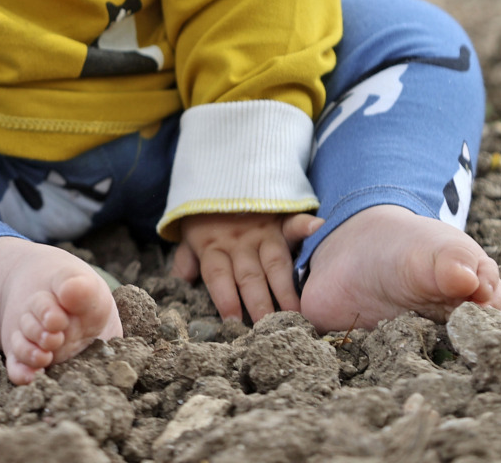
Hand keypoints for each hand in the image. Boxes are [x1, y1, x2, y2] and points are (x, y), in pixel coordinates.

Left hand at [173, 211, 323, 323]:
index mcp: (213, 247)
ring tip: (297, 312)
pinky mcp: (279, 219)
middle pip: (249, 276)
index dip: (225, 298)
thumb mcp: (189, 235)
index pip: (218, 276)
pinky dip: (305, 225)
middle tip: (270, 328)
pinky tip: (318, 228)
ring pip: (275, 262)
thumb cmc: (205, 213)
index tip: (234, 322)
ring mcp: (261, 231)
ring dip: (286, 287)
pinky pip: (293, 222)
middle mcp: (239, 242)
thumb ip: (186, 260)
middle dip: (260, 304)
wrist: (220, 172)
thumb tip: (182, 282)